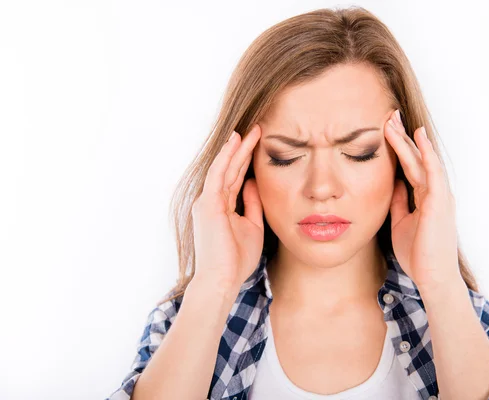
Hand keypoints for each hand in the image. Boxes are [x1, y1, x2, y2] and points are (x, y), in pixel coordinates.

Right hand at [190, 123, 263, 291]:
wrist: (222, 279)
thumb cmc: (236, 259)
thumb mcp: (251, 226)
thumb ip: (252, 203)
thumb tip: (256, 183)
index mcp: (221, 207)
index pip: (236, 178)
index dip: (247, 161)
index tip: (260, 144)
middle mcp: (211, 200)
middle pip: (231, 169)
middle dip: (244, 149)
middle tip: (258, 129)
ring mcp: (208, 201)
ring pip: (225, 167)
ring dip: (237, 148)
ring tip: (251, 130)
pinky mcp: (208, 203)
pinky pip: (218, 174)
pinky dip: (227, 156)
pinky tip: (236, 142)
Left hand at [383, 110, 460, 291]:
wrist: (432, 277)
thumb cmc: (418, 254)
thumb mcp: (401, 222)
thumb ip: (399, 202)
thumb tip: (393, 185)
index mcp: (425, 198)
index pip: (411, 166)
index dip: (399, 148)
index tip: (385, 131)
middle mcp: (435, 192)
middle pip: (416, 158)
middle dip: (401, 137)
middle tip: (388, 116)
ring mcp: (439, 195)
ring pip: (422, 159)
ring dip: (407, 139)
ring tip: (393, 120)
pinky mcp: (439, 201)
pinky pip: (432, 171)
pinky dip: (425, 152)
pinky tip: (416, 136)